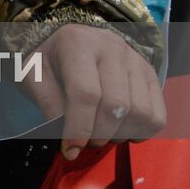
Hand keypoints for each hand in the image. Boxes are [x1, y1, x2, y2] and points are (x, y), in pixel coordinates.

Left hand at [20, 24, 165, 158]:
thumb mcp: (34, 75)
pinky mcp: (150, 74)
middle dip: (98, 134)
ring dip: (119, 134)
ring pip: (140, 112)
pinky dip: (141, 132)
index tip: (70, 150)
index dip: (79, 128)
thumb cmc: (49, 59)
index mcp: (77, 43)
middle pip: (115, 106)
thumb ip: (48, 104)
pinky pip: (156, 114)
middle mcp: (112, 48)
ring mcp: (135, 60)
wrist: (70, 38)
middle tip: (84, 142)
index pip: (85, 93)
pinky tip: (121, 130)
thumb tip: (68, 139)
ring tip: (101, 134)